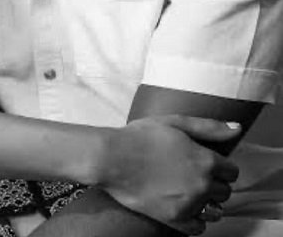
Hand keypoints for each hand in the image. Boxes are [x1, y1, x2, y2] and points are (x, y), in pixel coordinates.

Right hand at [99, 115, 239, 234]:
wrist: (112, 158)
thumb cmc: (139, 136)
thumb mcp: (173, 122)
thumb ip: (208, 127)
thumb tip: (237, 128)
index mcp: (204, 159)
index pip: (232, 171)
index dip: (220, 166)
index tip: (208, 163)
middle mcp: (202, 184)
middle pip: (224, 191)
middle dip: (214, 183)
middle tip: (194, 175)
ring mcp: (190, 204)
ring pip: (216, 211)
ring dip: (207, 202)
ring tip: (190, 192)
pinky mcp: (175, 219)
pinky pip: (199, 227)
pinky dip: (196, 219)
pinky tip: (184, 207)